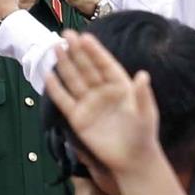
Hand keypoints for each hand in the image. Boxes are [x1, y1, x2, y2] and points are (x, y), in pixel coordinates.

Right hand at [43, 30, 163, 175]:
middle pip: (86, 67)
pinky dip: (55, 88)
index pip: (105, 64)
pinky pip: (63, 100)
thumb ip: (143, 95)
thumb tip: (143, 75)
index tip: (85, 37)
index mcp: (119, 86)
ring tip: (56, 48)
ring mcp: (88, 103)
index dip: (95, 51)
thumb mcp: (146, 114)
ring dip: (64, 64)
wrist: (132, 160)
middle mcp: (101, 91)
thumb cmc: (143, 135)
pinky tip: (48, 75)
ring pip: (73, 79)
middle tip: (66, 34)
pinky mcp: (77, 117)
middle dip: (76, 51)